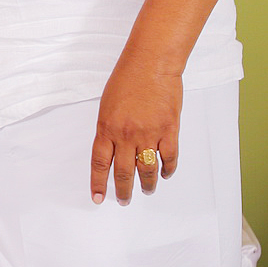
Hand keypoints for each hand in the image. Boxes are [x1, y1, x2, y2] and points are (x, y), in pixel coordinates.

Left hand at [91, 62, 182, 203]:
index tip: (98, 198)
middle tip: (124, 201)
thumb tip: (113, 149)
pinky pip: (169, 157)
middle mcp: (126, 135)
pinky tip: (166, 174)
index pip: (100, 163)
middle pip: (124, 172)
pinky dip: (168, 169)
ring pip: (148, 169)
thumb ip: (109, 129)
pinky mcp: (169, 131)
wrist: (151, 65)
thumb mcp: (107, 106)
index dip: (98, 183)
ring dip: (148, 184)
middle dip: (123, 190)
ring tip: (147, 190)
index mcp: (106, 128)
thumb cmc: (126, 80)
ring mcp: (149, 134)